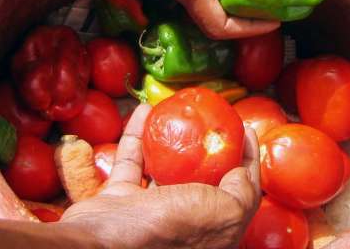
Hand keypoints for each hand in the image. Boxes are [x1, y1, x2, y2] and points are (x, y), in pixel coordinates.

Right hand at [61, 104, 261, 248]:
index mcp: (213, 233)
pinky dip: (137, 137)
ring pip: (165, 169)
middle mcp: (183, 225)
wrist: (102, 241)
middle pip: (202, 179)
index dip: (246, 161)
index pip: (239, 194)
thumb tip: (243, 171)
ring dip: (171, 139)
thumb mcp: (225, 211)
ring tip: (179, 112)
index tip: (246, 131)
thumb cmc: (169, 229)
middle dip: (208, 147)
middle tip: (213, 119)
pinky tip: (145, 113)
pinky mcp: (121, 200)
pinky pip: (131, 162)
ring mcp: (150, 214)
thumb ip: (242, 192)